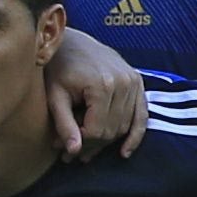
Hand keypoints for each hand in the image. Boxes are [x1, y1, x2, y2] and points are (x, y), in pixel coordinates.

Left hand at [44, 27, 149, 158]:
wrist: (72, 41)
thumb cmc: (57, 68)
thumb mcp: (54, 96)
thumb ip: (64, 123)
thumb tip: (74, 152)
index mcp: (102, 85)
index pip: (97, 130)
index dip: (81, 144)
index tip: (63, 150)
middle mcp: (123, 83)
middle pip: (111, 130)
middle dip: (92, 146)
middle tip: (73, 156)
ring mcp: (133, 81)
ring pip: (124, 126)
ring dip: (107, 142)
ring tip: (87, 151)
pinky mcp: (138, 82)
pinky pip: (142, 115)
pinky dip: (135, 135)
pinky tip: (124, 152)